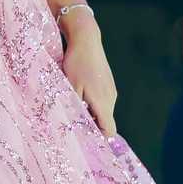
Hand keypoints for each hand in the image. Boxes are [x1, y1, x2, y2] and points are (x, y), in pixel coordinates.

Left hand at [60, 12, 117, 137]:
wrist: (86, 39)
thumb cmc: (76, 63)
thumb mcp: (71, 87)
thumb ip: (74, 108)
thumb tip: (74, 126)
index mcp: (103, 102)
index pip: (109, 130)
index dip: (99, 139)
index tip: (86, 143)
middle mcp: (111, 98)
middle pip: (105, 122)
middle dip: (91, 127)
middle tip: (73, 128)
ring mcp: (111, 90)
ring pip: (103, 111)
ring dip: (91, 114)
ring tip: (73, 111)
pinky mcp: (108, 83)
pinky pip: (102, 101)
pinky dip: (93, 104)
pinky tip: (79, 98)